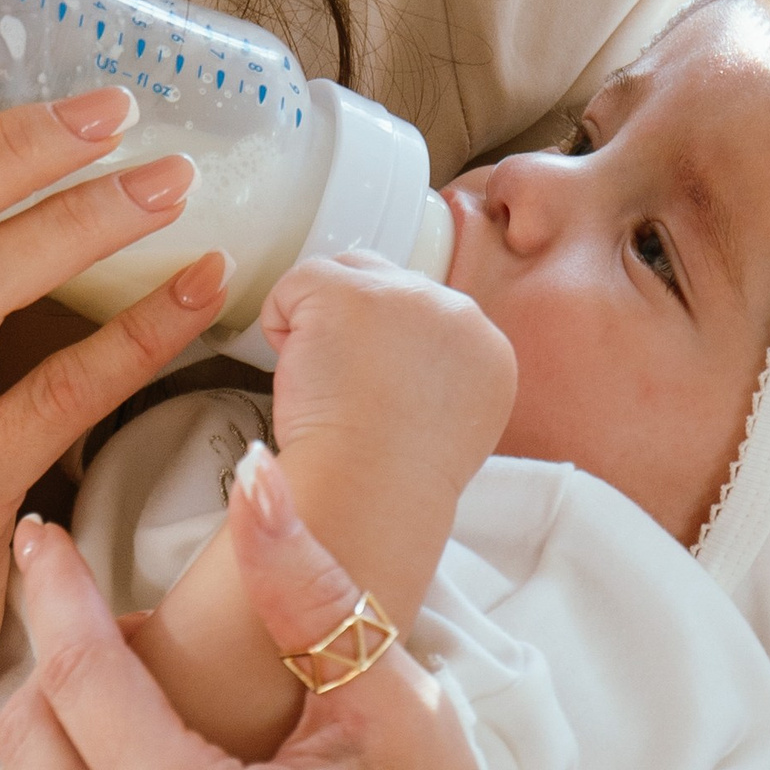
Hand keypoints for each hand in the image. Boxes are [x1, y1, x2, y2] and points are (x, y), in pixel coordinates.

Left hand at [0, 450, 716, 769]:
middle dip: (59, 675)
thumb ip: (306, 589)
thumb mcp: (390, 706)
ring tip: (124, 733)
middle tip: (123, 649)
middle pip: (23, 745)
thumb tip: (249, 470)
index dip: (55, 590)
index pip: (76, 672)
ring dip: (46, 764)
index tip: (41, 536)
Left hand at [260, 252, 513, 515]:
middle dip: (353, 327)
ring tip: (326, 385)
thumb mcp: (446, 422)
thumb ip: (433, 375)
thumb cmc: (390, 480)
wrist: (369, 492)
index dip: (383, 347)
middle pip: (385, 283)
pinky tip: (300, 373)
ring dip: (320, 326)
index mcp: (487, 349)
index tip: (372, 393)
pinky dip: (281, 324)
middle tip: (344, 391)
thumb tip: (394, 356)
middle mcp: (457, 312)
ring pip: (341, 277)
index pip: (425, 314)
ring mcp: (404, 296)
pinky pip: (297, 284)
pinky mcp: (348, 293)